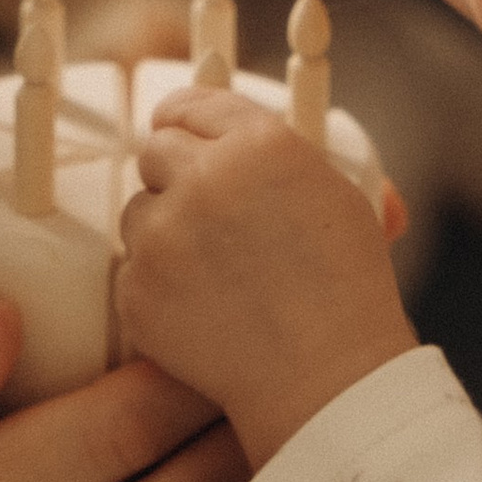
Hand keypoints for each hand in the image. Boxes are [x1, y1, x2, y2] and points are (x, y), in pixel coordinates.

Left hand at [117, 88, 417, 469]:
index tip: (176, 129)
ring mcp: (162, 238)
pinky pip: (133, 273)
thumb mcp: (343, 201)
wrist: (326, 378)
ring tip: (218, 275)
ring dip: (165, 234)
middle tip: (206, 215)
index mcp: (258, 145)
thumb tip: (256, 139)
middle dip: (174, 176)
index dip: (183, 118)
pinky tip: (204, 312)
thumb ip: (290, 159)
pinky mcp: (137, 291)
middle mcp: (202, 180)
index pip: (191, 103)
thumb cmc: (348, 291)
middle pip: (155, 152)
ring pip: (138, 214)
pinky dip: (158, 290)